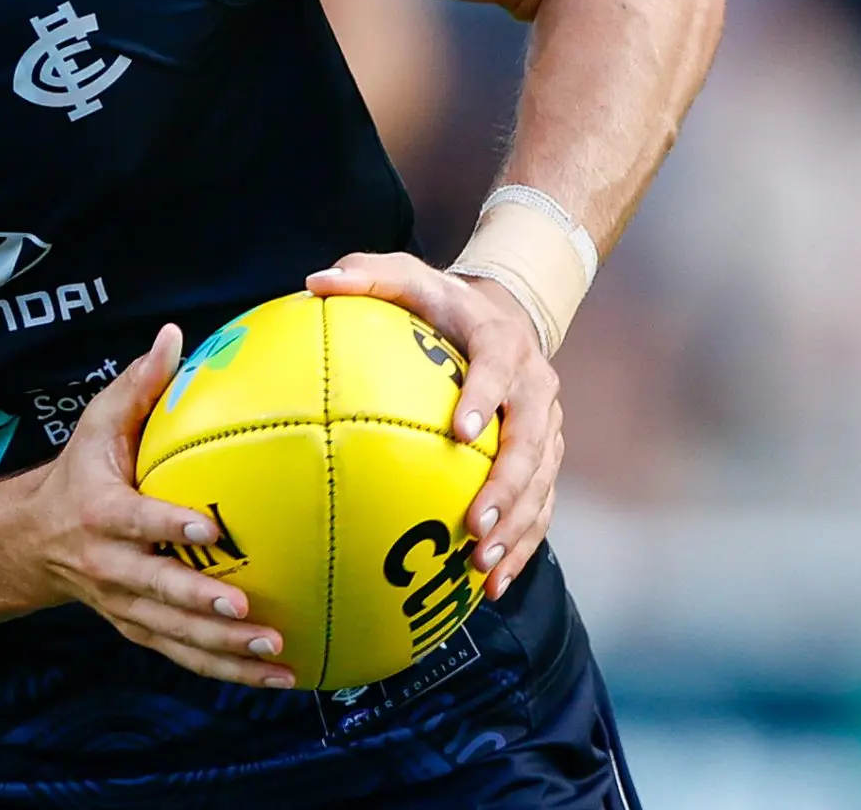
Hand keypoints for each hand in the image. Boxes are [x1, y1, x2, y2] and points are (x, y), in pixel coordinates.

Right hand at [23, 324, 296, 688]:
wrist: (31, 542)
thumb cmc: (80, 472)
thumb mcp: (96, 424)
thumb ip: (138, 384)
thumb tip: (176, 336)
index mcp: (100, 513)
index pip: (135, 520)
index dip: (168, 525)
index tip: (210, 527)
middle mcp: (109, 566)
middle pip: (156, 591)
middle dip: (200, 605)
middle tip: (248, 612)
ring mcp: (124, 605)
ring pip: (175, 635)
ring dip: (224, 652)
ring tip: (276, 655)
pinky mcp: (140, 629)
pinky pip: (185, 656)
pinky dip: (229, 672)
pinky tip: (278, 679)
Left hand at [306, 252, 562, 600]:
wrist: (504, 315)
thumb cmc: (439, 303)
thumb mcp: (404, 276)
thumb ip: (364, 275)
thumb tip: (315, 282)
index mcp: (502, 343)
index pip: (498, 369)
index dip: (484, 398)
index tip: (461, 433)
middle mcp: (534, 387)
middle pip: (530, 442)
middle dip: (507, 487)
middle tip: (474, 524)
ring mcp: (546, 428)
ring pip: (541, 484)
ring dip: (517, 528)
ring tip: (482, 566)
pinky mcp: (545, 459)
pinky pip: (540, 508)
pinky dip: (521, 545)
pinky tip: (489, 584)